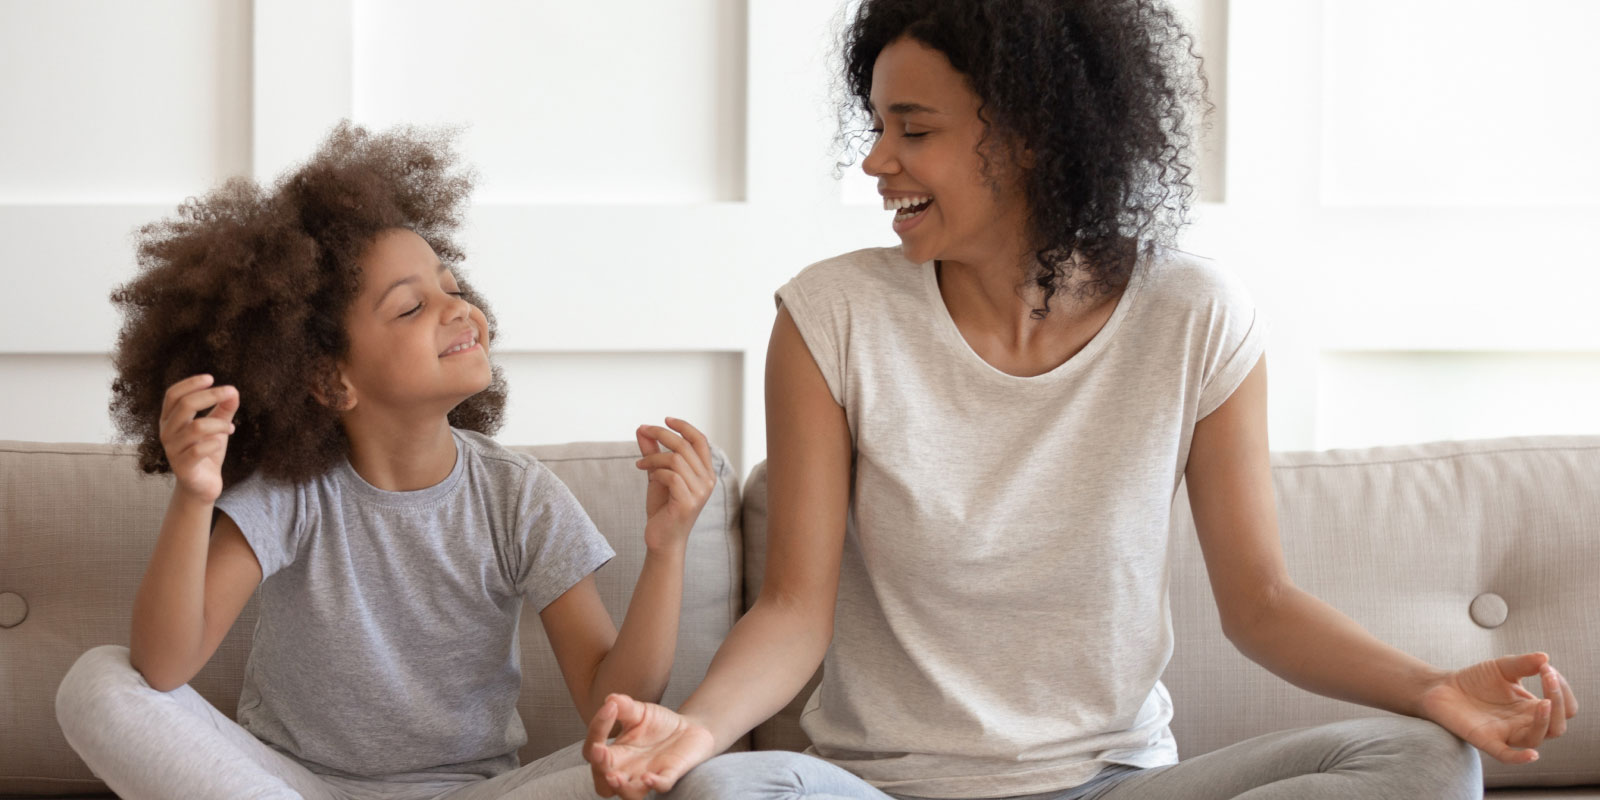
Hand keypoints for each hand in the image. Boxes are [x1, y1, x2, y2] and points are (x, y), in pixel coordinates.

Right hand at [159, 374, 239, 502]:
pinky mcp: (183, 467)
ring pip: (196, 427)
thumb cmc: (206, 452)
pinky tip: (221, 442)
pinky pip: (199, 450)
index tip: (211, 378)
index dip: (190, 384)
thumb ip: (223, 409)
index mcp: (170, 419)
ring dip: (218, 423)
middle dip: (210, 395)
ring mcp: (172, 450)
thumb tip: (233, 391)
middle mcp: (167, 432)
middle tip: (231, 392)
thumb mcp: (216, 426)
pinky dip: (215, 442)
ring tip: (229, 428)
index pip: (173, 395)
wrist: (202, 485)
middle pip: (184, 405)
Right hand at [585, 693, 716, 798]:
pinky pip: (661, 787)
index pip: (594, 749)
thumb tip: (610, 699)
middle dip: (599, 769)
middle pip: (602, 783)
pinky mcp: (669, 775)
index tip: (610, 707)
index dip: (597, 730)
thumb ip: (625, 706)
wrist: (689, 728)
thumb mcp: (639, 711)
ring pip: (628, 794)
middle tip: (601, 752)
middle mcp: (627, 769)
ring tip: (615, 777)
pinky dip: (655, 784)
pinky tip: (649, 778)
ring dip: (621, 788)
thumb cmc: (657, 723)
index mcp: (615, 753)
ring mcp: (647, 775)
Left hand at [634, 418, 714, 552]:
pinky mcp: (688, 503)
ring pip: (676, 459)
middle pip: (686, 445)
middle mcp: (708, 481)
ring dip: (654, 457)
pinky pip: (671, 476)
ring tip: (641, 463)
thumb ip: (652, 452)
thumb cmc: (663, 508)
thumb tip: (642, 429)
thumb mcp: (657, 474)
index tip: (665, 419)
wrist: (662, 540)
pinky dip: (656, 472)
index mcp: (705, 472)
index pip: (700, 440)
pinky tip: (647, 475)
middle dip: (662, 434)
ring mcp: (700, 493)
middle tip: (643, 431)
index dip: (684, 426)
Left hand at [1420, 652, 1578, 763]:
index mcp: (1531, 708)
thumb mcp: (1502, 667)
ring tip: (1544, 703)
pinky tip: (1532, 755)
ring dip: (1544, 722)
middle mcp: (1523, 724)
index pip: (1564, 707)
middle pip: (1557, 726)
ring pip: (1536, 739)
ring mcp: (1505, 733)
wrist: (1441, 687)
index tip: (1548, 669)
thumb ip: (1523, 663)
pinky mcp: (1485, 740)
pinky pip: (1506, 756)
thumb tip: (1546, 658)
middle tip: (1548, 676)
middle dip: (1558, 702)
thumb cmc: (1475, 680)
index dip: (1562, 690)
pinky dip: (1520, 758)